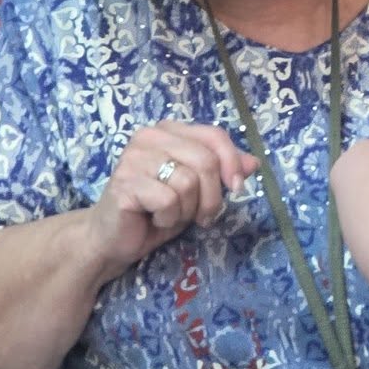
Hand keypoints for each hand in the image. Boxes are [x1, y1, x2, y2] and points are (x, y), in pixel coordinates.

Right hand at [84, 122, 256, 282]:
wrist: (113, 238)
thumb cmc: (156, 210)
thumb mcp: (198, 189)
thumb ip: (223, 171)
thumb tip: (254, 162)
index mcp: (168, 130)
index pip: (214, 135)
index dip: (232, 162)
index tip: (237, 188)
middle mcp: (149, 136)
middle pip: (205, 161)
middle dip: (212, 196)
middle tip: (201, 215)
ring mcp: (134, 157)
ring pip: (188, 182)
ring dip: (187, 210)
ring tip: (170, 214)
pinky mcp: (125, 182)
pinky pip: (169, 200)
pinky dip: (169, 218)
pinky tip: (153, 218)